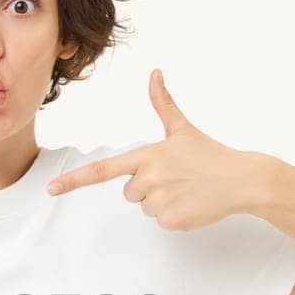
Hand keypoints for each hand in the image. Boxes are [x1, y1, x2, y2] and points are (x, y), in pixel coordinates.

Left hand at [45, 68, 267, 230]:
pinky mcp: (171, 220)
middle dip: (149, 187)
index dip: (74, 180)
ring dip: (162, 201)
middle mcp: (149, 177)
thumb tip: (155, 72)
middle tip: (177, 178)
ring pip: (144, 207)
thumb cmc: (210, 154)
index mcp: (147, 154)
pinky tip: (192, 203)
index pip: (103, 169)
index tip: (50, 189)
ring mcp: (159, 200)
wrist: (243, 179)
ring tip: (186, 189)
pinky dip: (175, 216)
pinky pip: (160, 221)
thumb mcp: (182, 129)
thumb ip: (163, 103)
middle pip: (128, 191)